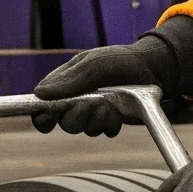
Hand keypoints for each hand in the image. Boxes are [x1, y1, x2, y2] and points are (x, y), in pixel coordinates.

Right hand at [33, 17, 192, 135]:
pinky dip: (111, 123)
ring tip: (110, 104)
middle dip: (77, 117)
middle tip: (91, 104)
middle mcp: (77, 100)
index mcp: (65, 83)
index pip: (43, 106)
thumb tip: (39, 93)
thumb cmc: (120, 60)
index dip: (40, 115)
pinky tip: (119, 111)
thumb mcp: (94, 64)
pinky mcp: (112, 120)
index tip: (46, 118)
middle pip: (64, 122)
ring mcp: (95, 112)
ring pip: (85, 129)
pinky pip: (105, 132)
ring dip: (96, 120)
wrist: (153, 67)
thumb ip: (69, 80)